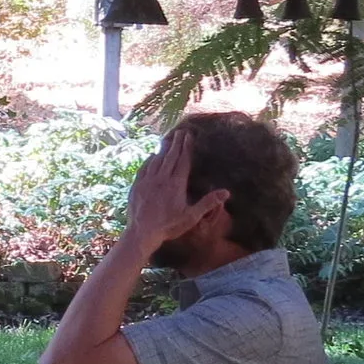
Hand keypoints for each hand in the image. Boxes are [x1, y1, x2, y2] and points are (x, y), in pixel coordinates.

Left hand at [124, 129, 227, 250]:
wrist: (141, 232)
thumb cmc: (169, 226)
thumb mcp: (191, 217)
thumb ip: (208, 203)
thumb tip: (226, 192)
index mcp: (176, 184)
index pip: (183, 160)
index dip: (187, 147)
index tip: (189, 135)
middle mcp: (161, 178)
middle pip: (170, 156)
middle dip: (177, 143)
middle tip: (180, 131)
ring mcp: (147, 181)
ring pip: (156, 160)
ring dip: (163, 149)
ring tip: (168, 139)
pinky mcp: (137, 185)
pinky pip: (144, 168)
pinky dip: (149, 160)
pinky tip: (151, 156)